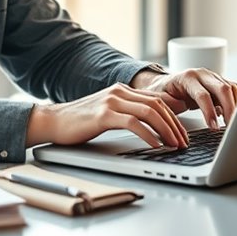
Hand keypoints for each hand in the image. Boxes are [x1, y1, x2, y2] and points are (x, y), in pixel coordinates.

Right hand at [25, 83, 189, 148]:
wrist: (53, 121)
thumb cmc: (79, 122)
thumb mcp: (107, 113)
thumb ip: (127, 113)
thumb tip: (151, 126)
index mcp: (122, 90)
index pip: (157, 100)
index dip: (173, 117)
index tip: (182, 134)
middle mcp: (119, 92)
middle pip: (157, 105)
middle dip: (175, 125)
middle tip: (184, 142)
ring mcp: (111, 101)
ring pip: (150, 112)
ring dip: (167, 130)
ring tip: (175, 145)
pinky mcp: (104, 115)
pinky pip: (134, 123)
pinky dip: (149, 135)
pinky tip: (156, 145)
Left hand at [131, 68, 236, 130]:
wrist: (168, 83)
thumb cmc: (164, 91)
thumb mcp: (160, 98)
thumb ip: (169, 103)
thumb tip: (181, 106)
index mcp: (188, 78)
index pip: (203, 95)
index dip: (210, 112)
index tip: (214, 128)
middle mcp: (203, 74)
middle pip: (223, 89)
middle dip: (230, 109)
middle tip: (231, 128)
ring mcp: (214, 77)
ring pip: (232, 89)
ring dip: (236, 107)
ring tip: (232, 124)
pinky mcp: (221, 82)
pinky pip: (235, 89)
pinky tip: (232, 114)